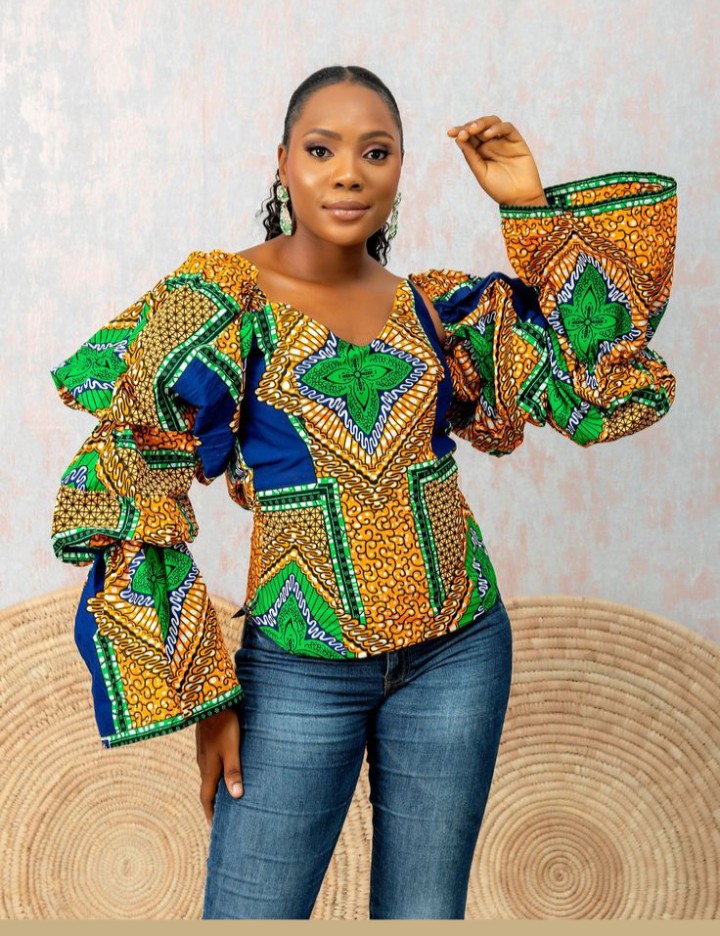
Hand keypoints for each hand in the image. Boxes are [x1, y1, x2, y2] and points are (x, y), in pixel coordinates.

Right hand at [196, 707, 243, 830]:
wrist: (209, 701)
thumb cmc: (223, 725)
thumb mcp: (231, 748)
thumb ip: (234, 771)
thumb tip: (237, 796)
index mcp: (208, 768)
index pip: (207, 798)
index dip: (210, 814)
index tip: (214, 828)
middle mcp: (203, 763)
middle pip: (207, 788)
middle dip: (213, 804)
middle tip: (221, 817)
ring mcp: (203, 752)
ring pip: (209, 775)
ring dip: (215, 788)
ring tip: (225, 796)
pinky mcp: (206, 742)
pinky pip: (210, 764)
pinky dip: (216, 773)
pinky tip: (224, 769)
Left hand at [447, 115, 546, 206]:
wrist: (520, 198)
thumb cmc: (500, 188)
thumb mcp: (481, 173)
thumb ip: (471, 156)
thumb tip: (459, 139)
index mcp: (479, 152)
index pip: (468, 137)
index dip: (460, 132)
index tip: (450, 133)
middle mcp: (491, 144)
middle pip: (479, 127)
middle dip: (469, 126)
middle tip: (463, 132)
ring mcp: (503, 141)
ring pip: (492, 122)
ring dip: (481, 123)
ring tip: (473, 130)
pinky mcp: (516, 140)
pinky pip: (507, 128)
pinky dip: (497, 128)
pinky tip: (488, 134)